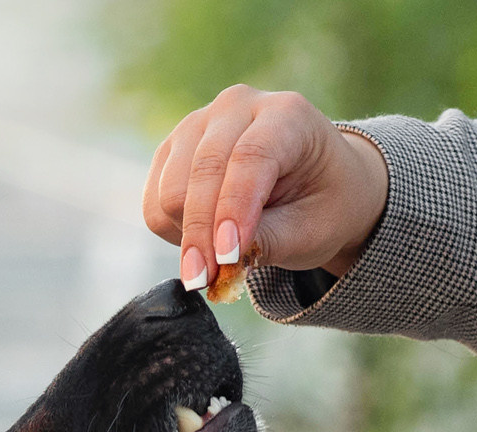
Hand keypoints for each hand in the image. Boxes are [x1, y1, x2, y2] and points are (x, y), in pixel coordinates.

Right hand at [143, 85, 389, 290]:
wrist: (314, 185)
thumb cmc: (323, 204)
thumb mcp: (314, 229)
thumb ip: (270, 240)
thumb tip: (220, 258)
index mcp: (286, 114)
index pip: (249, 157)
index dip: (234, 208)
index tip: (228, 256)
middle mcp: (237, 107)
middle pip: (201, 173)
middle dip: (203, 234)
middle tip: (209, 280)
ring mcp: (198, 124)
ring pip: (170, 190)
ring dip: (188, 237)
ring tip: (217, 261)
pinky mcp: (172, 150)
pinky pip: (154, 202)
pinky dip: (173, 232)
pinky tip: (204, 240)